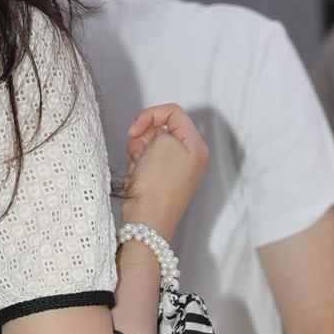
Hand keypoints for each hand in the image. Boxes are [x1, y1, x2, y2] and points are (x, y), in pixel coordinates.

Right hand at [122, 103, 207, 238]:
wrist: (147, 221)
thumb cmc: (157, 187)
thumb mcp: (162, 142)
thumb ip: (160, 127)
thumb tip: (155, 134)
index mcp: (197, 145)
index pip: (174, 112)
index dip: (150, 115)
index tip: (136, 128)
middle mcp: (191, 157)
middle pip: (161, 129)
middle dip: (143, 136)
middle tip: (138, 151)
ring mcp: (176, 170)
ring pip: (150, 146)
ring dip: (138, 152)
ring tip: (138, 169)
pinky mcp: (162, 181)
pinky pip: (146, 162)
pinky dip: (137, 166)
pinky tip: (136, 179)